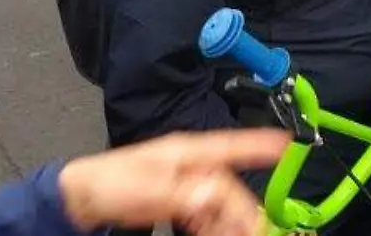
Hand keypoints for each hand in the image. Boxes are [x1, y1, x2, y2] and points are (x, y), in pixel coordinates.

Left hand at [58, 129, 289, 233]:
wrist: (83, 197)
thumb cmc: (110, 181)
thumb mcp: (146, 187)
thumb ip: (181, 192)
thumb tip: (214, 193)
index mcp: (188, 152)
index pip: (231, 145)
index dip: (260, 144)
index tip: (287, 145)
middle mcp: (193, 166)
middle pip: (229, 186)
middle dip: (244, 208)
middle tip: (254, 230)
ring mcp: (187, 184)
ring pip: (220, 204)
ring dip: (230, 223)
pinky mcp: (180, 202)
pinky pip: (206, 216)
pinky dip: (214, 228)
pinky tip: (216, 235)